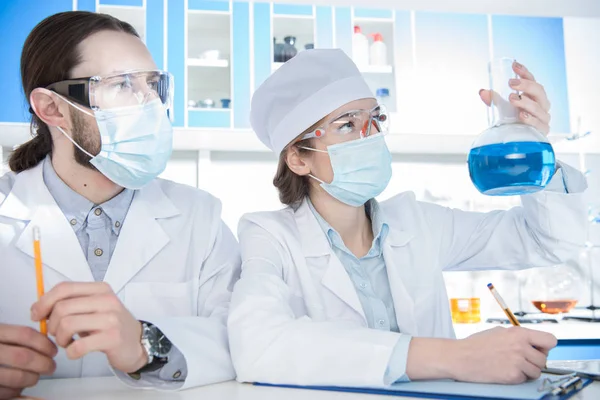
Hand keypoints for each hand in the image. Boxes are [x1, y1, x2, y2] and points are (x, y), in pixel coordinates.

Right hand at [0, 324, 56, 398]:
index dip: (44, 343)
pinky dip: (16, 391)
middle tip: (51, 367)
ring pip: (16, 377)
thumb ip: (16, 337)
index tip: (53, 351)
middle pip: (23, 357)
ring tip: (35, 377)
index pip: (25, 335)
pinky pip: (4, 391)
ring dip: (31, 378)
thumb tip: (45, 344)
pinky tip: (18, 387)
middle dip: (43, 363)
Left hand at [30, 282, 146, 373]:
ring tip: (67, 342)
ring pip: (67, 325)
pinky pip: (78, 346)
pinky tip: (76, 351)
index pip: (64, 288)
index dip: (44, 301)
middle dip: (51, 324)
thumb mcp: (93, 308)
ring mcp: (111, 319)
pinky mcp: (112, 338)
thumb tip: (38, 308)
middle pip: (62, 307)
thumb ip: (71, 304)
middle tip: (57, 333)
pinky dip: (70, 352)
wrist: (137, 343)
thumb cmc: (110, 326)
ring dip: (60, 338)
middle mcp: (107, 300)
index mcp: (100, 289)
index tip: (37, 315)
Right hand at [451, 327, 556, 383]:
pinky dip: (517, 377)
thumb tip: (533, 343)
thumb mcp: (498, 331)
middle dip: (534, 361)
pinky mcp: (512, 376)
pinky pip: (525, 379)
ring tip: (511, 366)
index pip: (550, 340)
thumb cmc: (476, 344)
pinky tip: (504, 371)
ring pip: (537, 371)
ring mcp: (517, 362)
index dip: (545, 347)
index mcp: (519, 333)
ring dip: (527, 371)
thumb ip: (517, 336)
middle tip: (520, 360)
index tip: (538, 349)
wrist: (460, 357)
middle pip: (544, 359)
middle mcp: (521, 346)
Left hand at [479, 61, 551, 134]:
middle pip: (539, 91)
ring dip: (525, 102)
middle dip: (526, 85)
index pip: (532, 80)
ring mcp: (543, 117)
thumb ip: (494, 100)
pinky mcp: (542, 130)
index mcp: (534, 96)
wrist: (519, 141)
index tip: (514, 65)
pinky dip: (530, 119)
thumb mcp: (502, 108)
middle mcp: (541, 104)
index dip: (525, 72)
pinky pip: (538, 124)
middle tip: (511, 83)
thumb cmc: (513, 120)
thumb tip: (482, 92)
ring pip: (538, 107)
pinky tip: (522, 115)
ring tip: (512, 98)